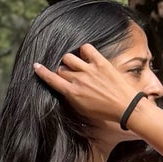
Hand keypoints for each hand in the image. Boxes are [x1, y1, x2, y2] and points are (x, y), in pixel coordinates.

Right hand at [33, 43, 152, 128]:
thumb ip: (72, 98)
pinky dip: (84, 50)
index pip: (52, 79)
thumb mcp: (83, 110)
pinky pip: (86, 48)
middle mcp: (78, 80)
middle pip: (61, 69)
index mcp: (72, 93)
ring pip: (69, 57)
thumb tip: (65, 89)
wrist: (126, 107)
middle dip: (62, 71)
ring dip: (70, 60)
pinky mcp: (101, 62)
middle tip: (70, 75)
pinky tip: (87, 55)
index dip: (42, 72)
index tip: (36, 66)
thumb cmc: (106, 112)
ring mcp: (89, 69)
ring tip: (76, 64)